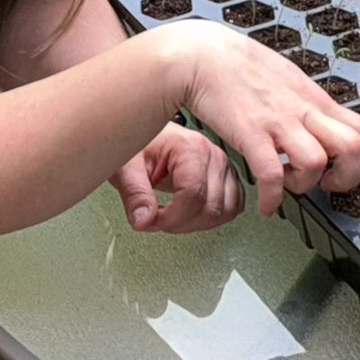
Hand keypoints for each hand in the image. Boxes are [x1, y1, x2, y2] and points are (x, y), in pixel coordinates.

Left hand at [110, 122, 245, 233]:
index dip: (171, 218)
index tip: (151, 221)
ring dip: (199, 224)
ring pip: (227, 211)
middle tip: (158, 219)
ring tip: (175, 218)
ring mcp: (224, 166)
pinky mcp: (227, 176)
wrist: (149, 135)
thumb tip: (145, 220)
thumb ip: (135, 194)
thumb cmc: (139, 144)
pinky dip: (214, 218)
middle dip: (181, 223)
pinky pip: (234, 207)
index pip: (193, 195)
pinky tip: (193, 215)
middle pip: (211, 208)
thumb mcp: (126, 167)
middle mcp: (213, 155)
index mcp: (190, 148)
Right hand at [149, 19, 359, 216]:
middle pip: (352, 147)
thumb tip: (327, 130)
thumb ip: (310, 109)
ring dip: (307, 186)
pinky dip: (274, 199)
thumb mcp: (289, 83)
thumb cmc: (243, 70)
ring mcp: (278, 122)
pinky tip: (268, 207)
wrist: (202, 55)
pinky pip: (272, 176)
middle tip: (329, 185)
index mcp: (316, 101)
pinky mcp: (250, 134)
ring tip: (291, 189)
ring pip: (317, 162)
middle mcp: (304, 111)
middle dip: (348, 176)